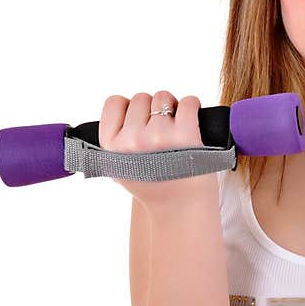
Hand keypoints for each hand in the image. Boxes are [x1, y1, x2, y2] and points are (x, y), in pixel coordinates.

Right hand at [98, 91, 216, 211]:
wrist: (181, 208)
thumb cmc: (154, 185)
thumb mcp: (119, 168)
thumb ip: (115, 140)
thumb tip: (122, 108)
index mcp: (111, 146)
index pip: (114, 102)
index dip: (130, 108)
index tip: (140, 120)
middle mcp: (132, 140)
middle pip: (142, 97)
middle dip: (153, 108)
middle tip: (162, 128)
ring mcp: (158, 137)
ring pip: (164, 97)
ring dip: (173, 106)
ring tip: (176, 127)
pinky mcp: (185, 135)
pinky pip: (189, 102)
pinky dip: (193, 106)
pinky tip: (192, 121)